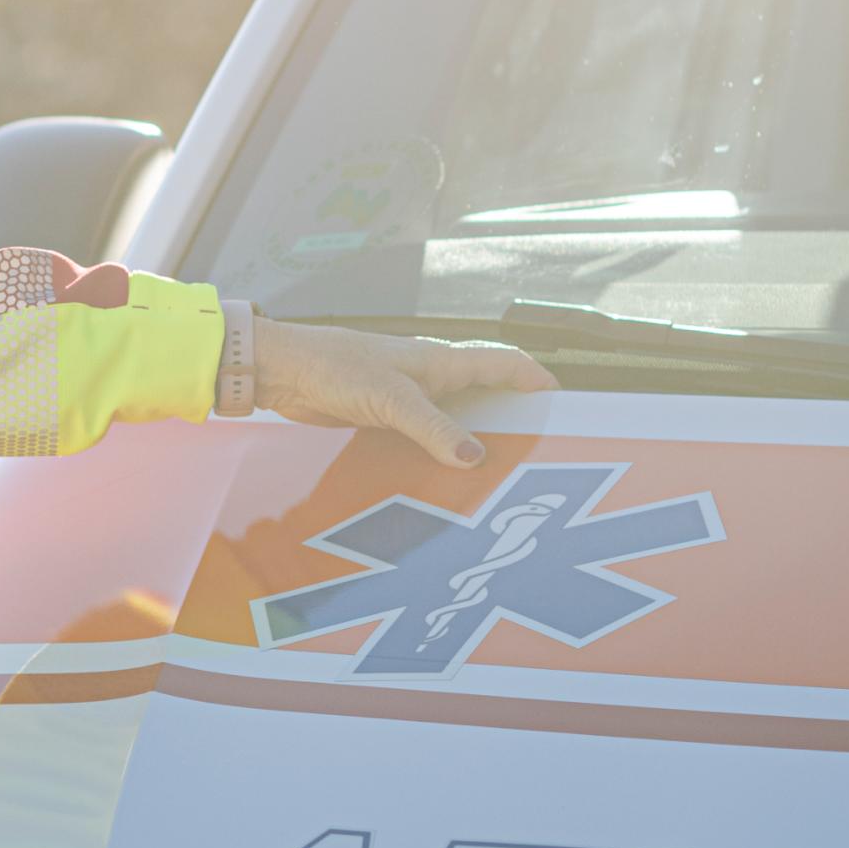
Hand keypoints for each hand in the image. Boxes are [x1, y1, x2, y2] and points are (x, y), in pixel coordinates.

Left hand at [250, 319, 555, 468]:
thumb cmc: (336, 367)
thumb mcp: (391, 398)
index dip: (536, 379)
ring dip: (474, 445)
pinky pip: (425, 440)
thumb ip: (433, 427)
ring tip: (498, 481)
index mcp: (441, 361)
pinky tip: (445, 486)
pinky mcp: (386, 420)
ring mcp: (408, 399)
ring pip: (455, 422)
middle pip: (485, 396)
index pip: (503, 363)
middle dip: (512, 420)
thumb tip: (477, 458)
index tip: (564, 405)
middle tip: (538, 457)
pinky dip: (439, 458)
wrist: (284, 371)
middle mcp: (431, 378)